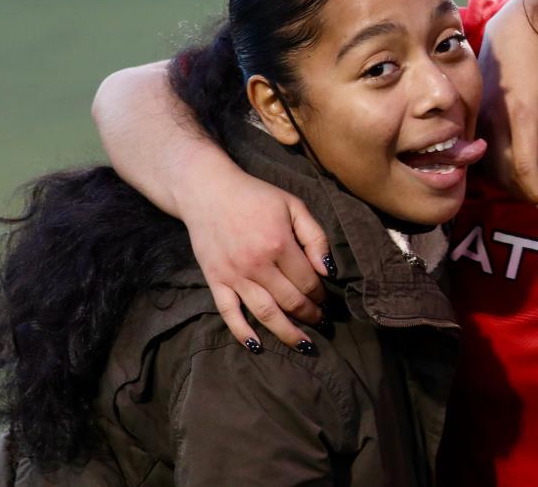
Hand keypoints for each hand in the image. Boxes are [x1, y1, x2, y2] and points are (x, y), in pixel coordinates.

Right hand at [180, 170, 330, 350]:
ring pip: (265, 313)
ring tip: (303, 343)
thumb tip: (328, 271)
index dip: (321, 295)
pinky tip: (258, 346)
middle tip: (322, 323)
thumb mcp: (294, 206)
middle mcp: (257, 265)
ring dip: (287, 332)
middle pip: (290, 301)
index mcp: (279, 245)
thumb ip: (315, 237)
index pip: (308, 282)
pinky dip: (243, 333)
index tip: (327, 301)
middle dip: (310, 315)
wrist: (209, 192)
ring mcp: (234, 276)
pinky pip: (229, 313)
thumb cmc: (257, 197)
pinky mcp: (215, 281)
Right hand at [476, 0, 537, 210]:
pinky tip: (507, 169)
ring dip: (507, 182)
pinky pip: (480, 149)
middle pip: (503, 172)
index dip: (534, 190)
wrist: (511, 31)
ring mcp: (480, 118)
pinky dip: (494, 167)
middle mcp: (495, 121)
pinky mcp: (473, 114)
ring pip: (488, 164)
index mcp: (521, 116)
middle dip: (522, 191)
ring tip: (527, 189)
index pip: (523, 166)